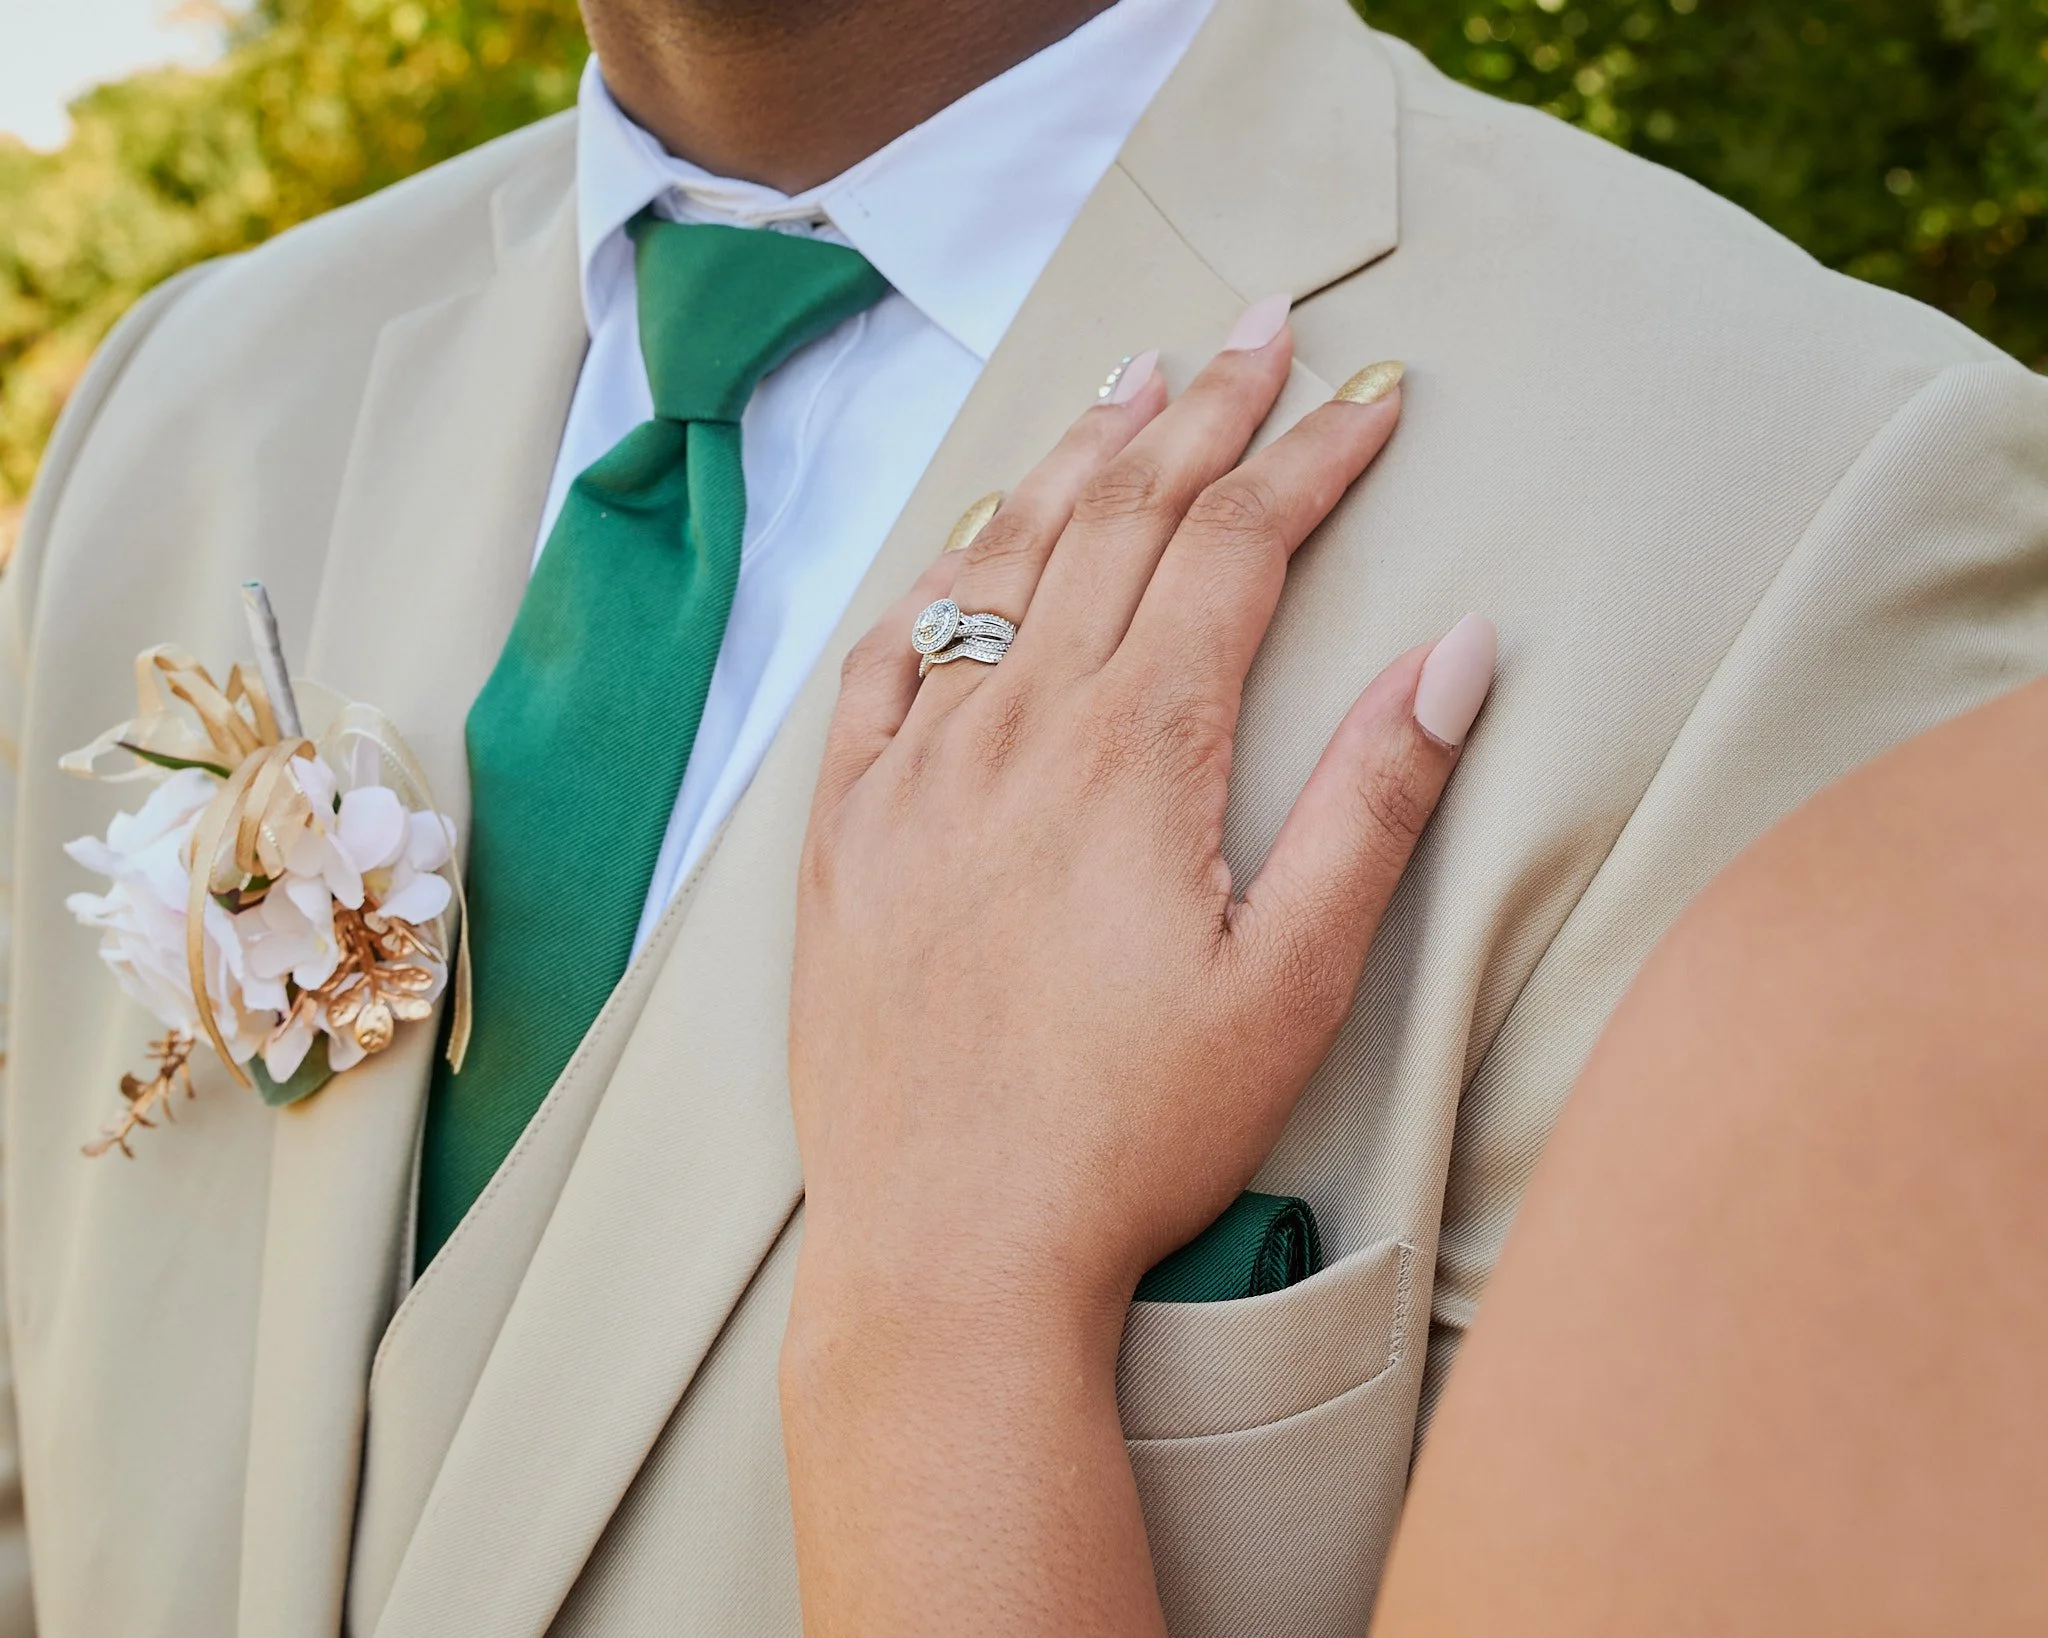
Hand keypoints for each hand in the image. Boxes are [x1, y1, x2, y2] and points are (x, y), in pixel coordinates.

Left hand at [781, 304, 1494, 1633]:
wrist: (950, 1246)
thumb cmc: (1136, 1134)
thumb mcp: (1296, 981)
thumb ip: (1376, 801)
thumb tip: (1459, 648)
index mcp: (1136, 751)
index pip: (1236, 546)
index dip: (1312, 457)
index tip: (1371, 397)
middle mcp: (1015, 729)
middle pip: (1119, 519)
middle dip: (1205, 414)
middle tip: (1260, 333)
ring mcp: (914, 770)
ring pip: (999, 564)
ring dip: (1074, 461)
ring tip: (1131, 383)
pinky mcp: (846, 830)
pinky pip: (883, 664)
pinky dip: (936, 584)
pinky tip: (963, 551)